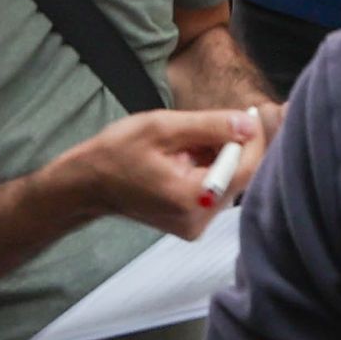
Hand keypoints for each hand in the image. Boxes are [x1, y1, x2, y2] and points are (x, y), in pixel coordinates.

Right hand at [49, 104, 278, 238]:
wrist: (87, 184)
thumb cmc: (117, 153)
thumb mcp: (162, 128)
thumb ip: (210, 126)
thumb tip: (249, 123)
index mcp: (192, 199)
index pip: (245, 168)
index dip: (253, 138)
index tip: (250, 113)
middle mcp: (198, 220)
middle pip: (239, 177)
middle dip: (231, 146)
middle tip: (209, 123)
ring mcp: (194, 227)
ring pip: (228, 182)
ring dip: (218, 157)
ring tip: (188, 143)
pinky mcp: (191, 225)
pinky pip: (214, 191)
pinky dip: (208, 170)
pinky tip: (185, 158)